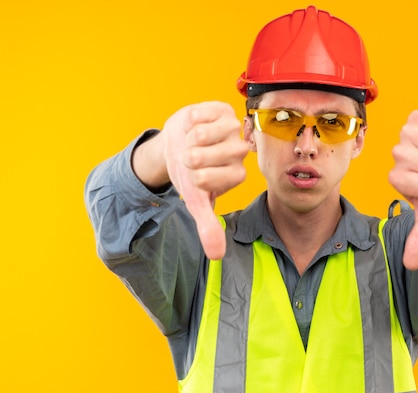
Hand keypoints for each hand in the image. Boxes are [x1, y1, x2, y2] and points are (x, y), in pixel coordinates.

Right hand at [162, 101, 248, 258]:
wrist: (176, 145)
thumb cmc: (188, 175)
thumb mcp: (196, 202)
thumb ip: (208, 226)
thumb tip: (216, 256)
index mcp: (236, 174)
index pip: (217, 177)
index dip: (198, 176)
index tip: (195, 177)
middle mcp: (240, 151)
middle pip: (213, 155)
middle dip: (193, 158)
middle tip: (191, 158)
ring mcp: (233, 128)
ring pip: (209, 134)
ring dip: (191, 139)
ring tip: (191, 142)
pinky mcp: (222, 109)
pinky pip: (203, 114)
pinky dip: (191, 121)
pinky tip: (193, 126)